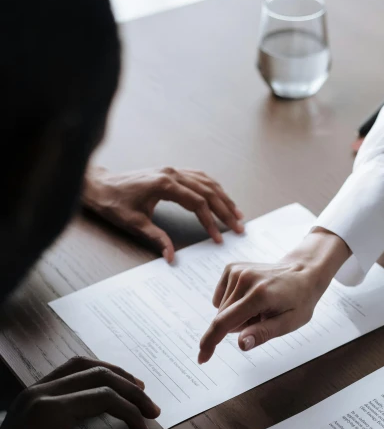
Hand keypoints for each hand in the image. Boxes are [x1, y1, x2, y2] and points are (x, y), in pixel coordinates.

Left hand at [0, 357, 160, 428]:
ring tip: (137, 387)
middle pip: (97, 375)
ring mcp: (32, 391)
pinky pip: (65, 372)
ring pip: (81, 366)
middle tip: (152, 408)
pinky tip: (105, 386)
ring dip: (112, 374)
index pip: (104, 397)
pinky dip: (91, 374)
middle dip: (129, 390)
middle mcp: (40, 393)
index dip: (131, 412)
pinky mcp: (30, 395)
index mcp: (50, 412)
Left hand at [83, 166, 243, 261]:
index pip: (197, 204)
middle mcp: (172, 174)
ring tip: (237, 214)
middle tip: (239, 227)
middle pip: (208, 191)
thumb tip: (171, 257)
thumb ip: (157, 239)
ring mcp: (172, 170)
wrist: (100, 186)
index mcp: (165, 184)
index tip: (219, 238)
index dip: (210, 222)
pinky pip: (198, 177)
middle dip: (225, 210)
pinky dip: (213, 188)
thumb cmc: (114, 203)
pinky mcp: (170, 172)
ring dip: (223, 198)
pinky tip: (221, 197)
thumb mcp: (135, 224)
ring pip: (206, 182)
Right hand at [198, 228, 350, 362]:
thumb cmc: (299, 301)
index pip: (225, 323)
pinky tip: (251, 298)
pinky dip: (233, 303)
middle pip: (224, 318)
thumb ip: (263, 333)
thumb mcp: (289, 323)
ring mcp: (237, 270)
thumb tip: (241, 344)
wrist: (303, 272)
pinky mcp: (232, 268)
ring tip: (260, 307)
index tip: (202, 358)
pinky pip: (221, 298)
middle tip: (262, 318)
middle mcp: (245, 279)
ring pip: (222, 309)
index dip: (210, 342)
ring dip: (237, 314)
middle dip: (238, 326)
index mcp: (259, 295)